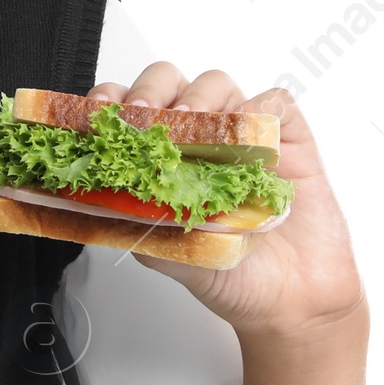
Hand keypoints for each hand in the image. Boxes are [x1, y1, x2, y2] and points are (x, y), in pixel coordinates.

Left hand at [86, 65, 365, 341]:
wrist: (289, 300)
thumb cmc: (227, 273)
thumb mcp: (164, 253)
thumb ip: (132, 221)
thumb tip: (94, 198)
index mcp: (160, 157)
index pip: (126, 111)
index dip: (110, 103)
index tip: (98, 114)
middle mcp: (198, 138)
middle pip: (167, 83)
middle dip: (149, 91)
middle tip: (143, 116)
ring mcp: (242, 135)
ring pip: (216, 85)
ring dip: (198, 96)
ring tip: (190, 121)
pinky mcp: (288, 139)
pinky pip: (275, 103)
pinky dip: (259, 109)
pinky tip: (247, 137)